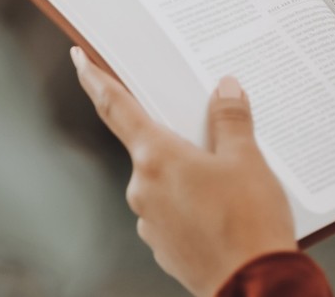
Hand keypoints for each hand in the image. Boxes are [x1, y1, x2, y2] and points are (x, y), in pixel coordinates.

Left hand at [71, 47, 296, 295]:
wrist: (254, 287)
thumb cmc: (250, 223)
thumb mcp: (248, 160)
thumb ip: (231, 120)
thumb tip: (224, 88)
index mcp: (157, 157)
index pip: (116, 107)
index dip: (96, 79)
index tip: (79, 60)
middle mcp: (142, 188)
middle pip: (152, 146)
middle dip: (177, 138)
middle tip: (211, 135)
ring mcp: (150, 221)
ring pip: (165, 181)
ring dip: (189, 174)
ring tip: (232, 183)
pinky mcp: (163, 246)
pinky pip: (173, 211)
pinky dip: (193, 203)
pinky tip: (224, 210)